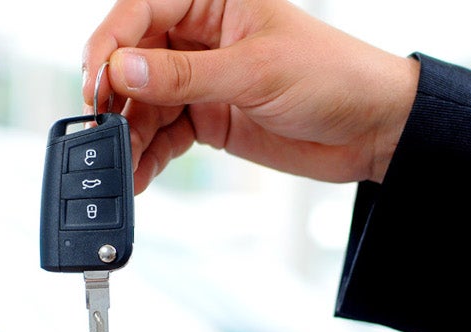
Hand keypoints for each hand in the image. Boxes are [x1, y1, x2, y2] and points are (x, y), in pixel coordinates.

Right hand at [83, 0, 419, 192]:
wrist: (373, 131)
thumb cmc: (334, 76)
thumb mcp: (256, 71)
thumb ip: (186, 75)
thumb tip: (124, 71)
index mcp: (212, 2)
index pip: (141, 11)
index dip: (111, 45)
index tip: (98, 82)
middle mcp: (200, 38)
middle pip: (133, 60)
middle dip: (115, 96)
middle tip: (102, 129)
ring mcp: (201, 80)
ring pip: (144, 103)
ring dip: (129, 134)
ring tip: (119, 163)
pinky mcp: (207, 117)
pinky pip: (164, 134)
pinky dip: (149, 156)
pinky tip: (138, 175)